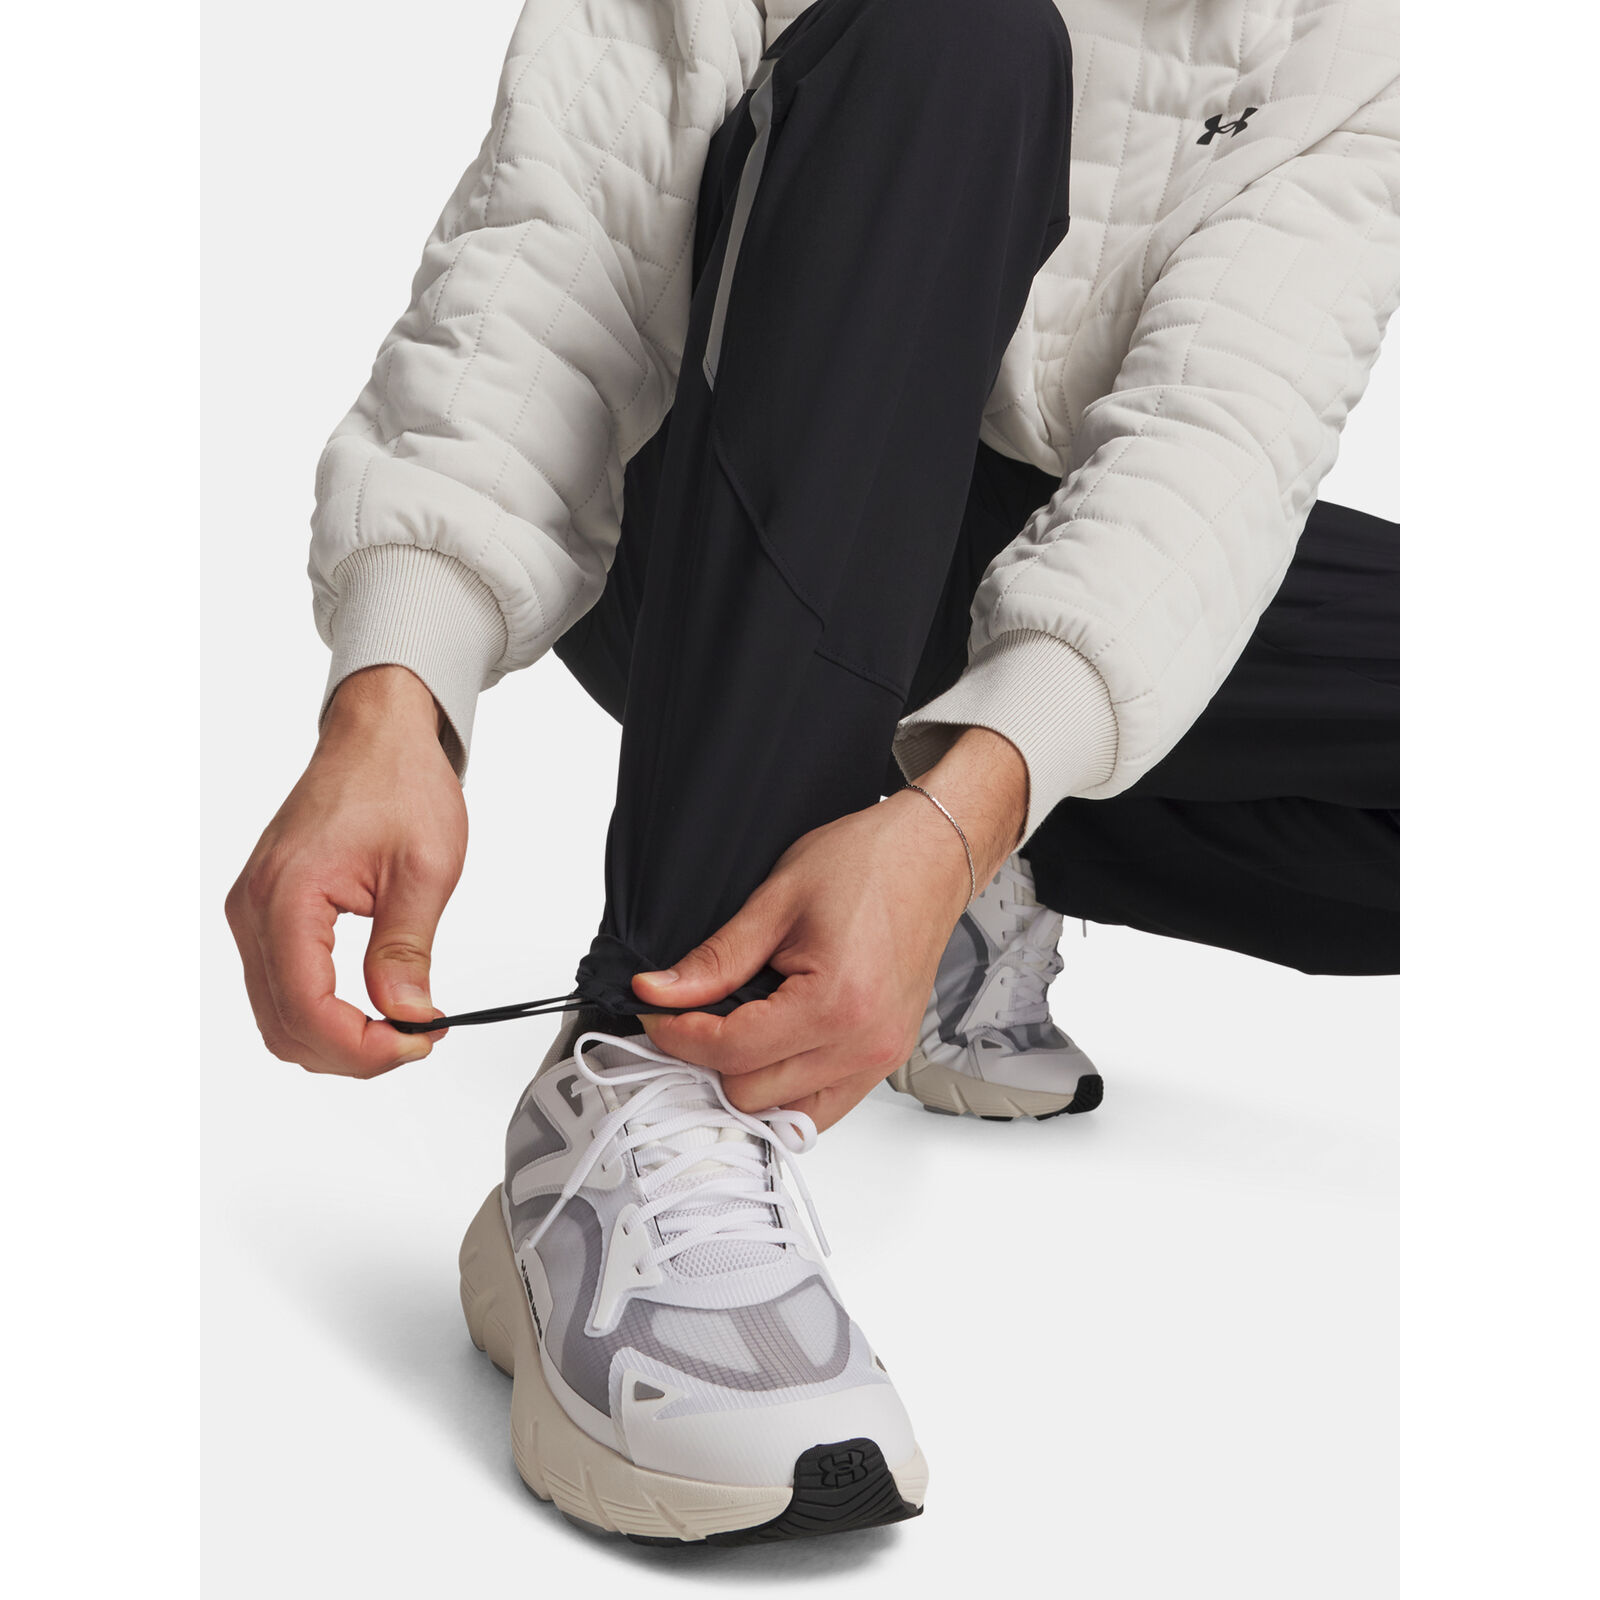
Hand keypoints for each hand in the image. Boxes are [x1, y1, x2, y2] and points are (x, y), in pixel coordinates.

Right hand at [225, 665, 466, 1076]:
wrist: (376, 736)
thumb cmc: (397, 782)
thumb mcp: (423, 870)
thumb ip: (408, 950)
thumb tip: (408, 1015)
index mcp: (288, 896)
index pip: (307, 1009)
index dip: (362, 1047)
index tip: (416, 1043)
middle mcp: (255, 908)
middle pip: (285, 1025)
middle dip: (352, 1051)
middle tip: (416, 1039)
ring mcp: (254, 911)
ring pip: (278, 1015)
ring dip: (336, 1037)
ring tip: (399, 1024)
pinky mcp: (266, 911)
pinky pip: (280, 986)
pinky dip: (321, 1011)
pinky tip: (368, 1004)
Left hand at [636, 728, 1027, 1129]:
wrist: (930, 855)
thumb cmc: (868, 865)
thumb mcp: (777, 900)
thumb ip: (716, 959)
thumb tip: (660, 992)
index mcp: (836, 1004)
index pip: (732, 1051)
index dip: (679, 1034)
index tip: (658, 1011)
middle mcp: (864, 1044)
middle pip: (754, 1095)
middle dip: (710, 1060)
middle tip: (691, 1017)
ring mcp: (881, 1059)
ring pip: (788, 1115)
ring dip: (750, 1082)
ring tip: (732, 1034)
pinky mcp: (887, 1061)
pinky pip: (823, 1107)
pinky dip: (788, 1089)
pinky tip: (771, 1048)